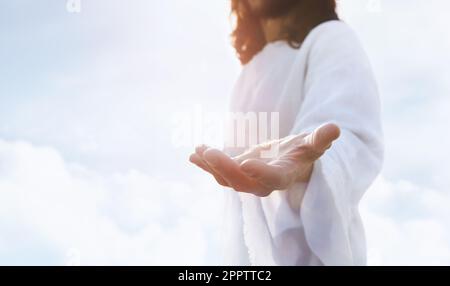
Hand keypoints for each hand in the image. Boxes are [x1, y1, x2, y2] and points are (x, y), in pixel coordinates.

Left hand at [189, 123, 339, 196]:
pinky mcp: (237, 173)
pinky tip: (194, 154)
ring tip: (198, 152)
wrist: (290, 160)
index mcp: (285, 175)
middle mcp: (264, 182)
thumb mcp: (313, 143)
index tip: (246, 162)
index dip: (261, 173)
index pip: (273, 179)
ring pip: (227, 179)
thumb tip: (335, 128)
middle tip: (210, 152)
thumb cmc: (304, 151)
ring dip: (211, 166)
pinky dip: (206, 164)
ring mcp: (249, 179)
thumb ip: (321, 138)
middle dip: (225, 168)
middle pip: (243, 182)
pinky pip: (220, 172)